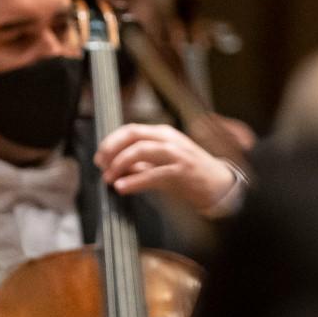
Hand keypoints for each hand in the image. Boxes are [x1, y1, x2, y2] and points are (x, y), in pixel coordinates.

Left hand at [95, 122, 240, 213]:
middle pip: (133, 135)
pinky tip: (123, 187)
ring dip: (120, 164)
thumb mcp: (162, 163)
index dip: (111, 141)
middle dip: (112, 149)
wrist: (218, 183)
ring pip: (141, 150)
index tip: (100, 157)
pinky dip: (134, 180)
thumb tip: (116, 166)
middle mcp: (169, 139)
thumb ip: (140, 163)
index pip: (131, 129)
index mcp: (163, 133)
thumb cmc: (189, 173)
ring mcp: (176, 153)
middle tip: (101, 165)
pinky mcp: (181, 171)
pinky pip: (152, 173)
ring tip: (109, 178)